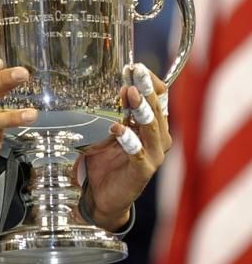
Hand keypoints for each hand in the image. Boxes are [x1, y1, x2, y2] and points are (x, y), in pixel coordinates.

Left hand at [81, 64, 170, 231]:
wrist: (102, 195)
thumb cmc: (107, 160)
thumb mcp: (113, 130)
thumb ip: (120, 112)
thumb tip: (123, 86)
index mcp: (153, 126)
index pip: (160, 98)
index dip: (150, 82)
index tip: (135, 67)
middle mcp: (158, 139)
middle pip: (157, 109)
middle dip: (146, 89)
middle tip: (136, 72)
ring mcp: (153, 156)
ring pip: (152, 129)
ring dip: (141, 110)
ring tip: (130, 94)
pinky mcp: (142, 172)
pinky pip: (137, 153)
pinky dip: (128, 140)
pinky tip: (117, 128)